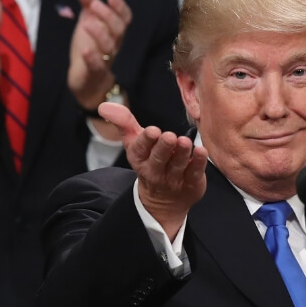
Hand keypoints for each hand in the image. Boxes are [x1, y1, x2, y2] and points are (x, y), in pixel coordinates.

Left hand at [68, 0, 132, 109]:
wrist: (85, 82)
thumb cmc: (90, 51)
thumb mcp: (87, 25)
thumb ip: (87, 7)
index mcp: (114, 33)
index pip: (124, 19)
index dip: (120, 7)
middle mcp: (114, 46)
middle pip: (119, 30)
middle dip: (108, 15)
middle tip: (94, 5)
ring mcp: (106, 60)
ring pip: (110, 47)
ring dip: (100, 34)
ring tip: (88, 24)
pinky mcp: (95, 74)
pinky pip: (97, 67)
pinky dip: (92, 58)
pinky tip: (85, 50)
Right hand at [99, 102, 207, 238]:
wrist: (163, 200)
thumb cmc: (149, 161)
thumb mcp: (134, 142)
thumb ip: (123, 122)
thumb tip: (103, 106)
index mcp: (139, 158)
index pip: (140, 149)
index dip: (146, 140)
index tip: (152, 131)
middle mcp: (154, 170)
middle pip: (158, 159)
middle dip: (163, 147)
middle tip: (169, 136)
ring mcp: (173, 179)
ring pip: (177, 165)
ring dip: (182, 153)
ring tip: (185, 142)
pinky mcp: (190, 184)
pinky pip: (194, 173)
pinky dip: (198, 162)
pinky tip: (202, 151)